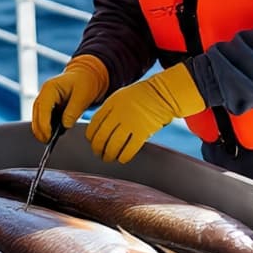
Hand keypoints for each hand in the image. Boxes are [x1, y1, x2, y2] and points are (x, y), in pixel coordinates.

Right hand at [31, 55, 108, 140]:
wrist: (86, 75)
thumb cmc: (85, 82)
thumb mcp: (83, 96)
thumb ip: (73, 111)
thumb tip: (65, 126)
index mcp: (50, 88)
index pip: (42, 108)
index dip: (44, 124)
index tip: (49, 137)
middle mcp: (43, 94)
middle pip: (36, 115)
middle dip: (41, 130)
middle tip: (49, 142)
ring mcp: (44, 100)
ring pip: (37, 118)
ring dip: (43, 129)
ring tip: (51, 140)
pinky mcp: (48, 106)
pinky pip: (43, 118)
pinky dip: (47, 127)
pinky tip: (54, 134)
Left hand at [85, 63, 204, 163]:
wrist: (161, 93)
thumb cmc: (141, 95)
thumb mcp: (120, 96)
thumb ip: (109, 110)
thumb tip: (98, 127)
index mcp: (111, 104)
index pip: (95, 123)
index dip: (91, 135)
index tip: (91, 141)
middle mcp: (119, 114)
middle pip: (102, 136)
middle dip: (97, 148)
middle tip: (98, 153)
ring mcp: (130, 123)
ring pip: (114, 145)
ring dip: (109, 155)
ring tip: (108, 158)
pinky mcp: (143, 132)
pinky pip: (129, 149)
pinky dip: (124, 156)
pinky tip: (122, 159)